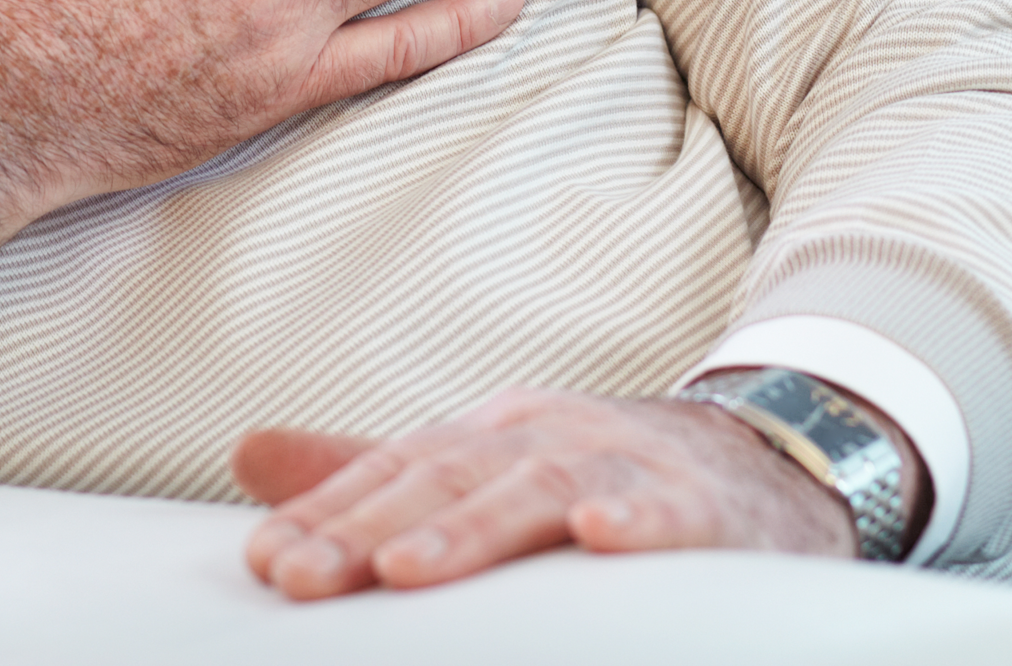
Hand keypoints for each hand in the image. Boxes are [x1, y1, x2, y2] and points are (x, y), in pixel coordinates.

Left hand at [237, 387, 912, 599]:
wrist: (764, 464)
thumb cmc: (600, 476)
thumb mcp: (483, 468)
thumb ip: (371, 473)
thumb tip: (247, 456)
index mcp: (489, 434)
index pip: (394, 471)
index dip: (327, 514)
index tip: (265, 562)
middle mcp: (547, 438)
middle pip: (447, 479)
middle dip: (368, 529)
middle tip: (300, 577)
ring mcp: (626, 465)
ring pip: (540, 492)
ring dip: (471, 531)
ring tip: (406, 571)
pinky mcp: (703, 509)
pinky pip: (669, 511)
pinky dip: (636, 521)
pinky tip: (601, 539)